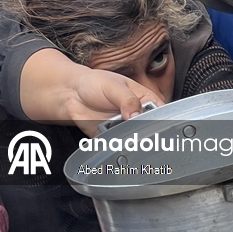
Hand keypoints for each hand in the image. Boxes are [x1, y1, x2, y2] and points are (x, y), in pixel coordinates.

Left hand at [20, 49, 164, 135]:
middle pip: (150, 130)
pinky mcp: (112, 138)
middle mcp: (138, 116)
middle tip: (139, 133)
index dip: (162, 121)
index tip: (156, 126)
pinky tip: (114, 143)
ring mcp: (125, 128)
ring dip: (130, 142)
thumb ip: (127, 100)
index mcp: (145, 100)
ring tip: (124, 136)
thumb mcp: (113, 86)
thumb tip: (136, 114)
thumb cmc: (94, 83)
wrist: (71, 94)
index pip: (161, 112)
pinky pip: (118, 147)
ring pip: (135, 141)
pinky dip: (116, 148)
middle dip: (146, 134)